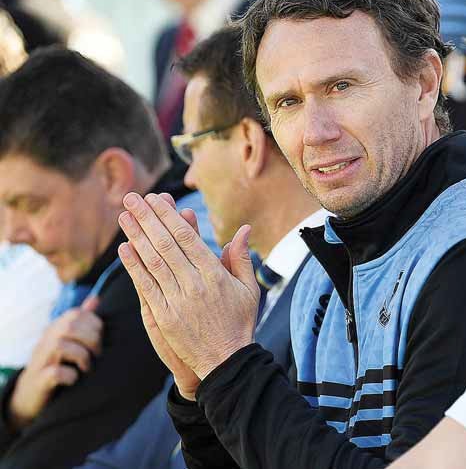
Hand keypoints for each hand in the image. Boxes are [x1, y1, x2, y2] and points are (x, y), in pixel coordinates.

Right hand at [9, 295, 101, 429]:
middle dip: (92, 339)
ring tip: (86, 367)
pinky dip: (69, 375)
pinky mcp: (39, 381)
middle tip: (97, 354)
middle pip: (69, 327)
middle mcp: (45, 342)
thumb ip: (82, 320)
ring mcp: (40, 361)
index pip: (75, 314)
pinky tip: (74, 378)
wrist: (31, 393)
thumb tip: (95, 298)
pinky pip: (54, 373)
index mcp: (54, 330)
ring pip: (60, 345)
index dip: (94, 323)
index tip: (101, 338)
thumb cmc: (56, 363)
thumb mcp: (69, 340)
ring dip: (81, 356)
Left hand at [116, 192, 259, 396]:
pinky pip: (145, 285)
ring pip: (153, 261)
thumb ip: (241, 258)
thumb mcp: (248, 289)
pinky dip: (134, 266)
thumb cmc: (239, 323)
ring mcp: (177, 300)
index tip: (156, 200)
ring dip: (136, 236)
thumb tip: (243, 229)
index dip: (169, 216)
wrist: (225, 361)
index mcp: (215, 274)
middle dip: (147, 218)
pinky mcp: (163, 316)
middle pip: (166, 243)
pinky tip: (124, 249)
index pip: (187, 238)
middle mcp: (194, 284)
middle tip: (132, 198)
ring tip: (123, 216)